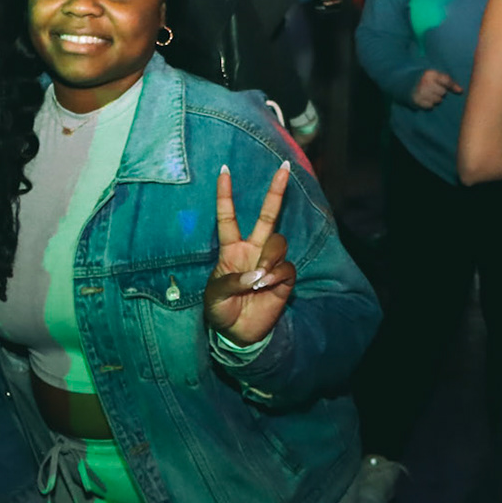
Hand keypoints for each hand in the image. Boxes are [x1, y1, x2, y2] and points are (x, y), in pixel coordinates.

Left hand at [205, 162, 296, 345]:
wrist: (237, 333)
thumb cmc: (220, 310)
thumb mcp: (215, 295)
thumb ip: (232, 281)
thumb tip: (258, 275)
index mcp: (231, 249)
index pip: (227, 217)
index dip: (225, 195)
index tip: (223, 170)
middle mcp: (252, 250)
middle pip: (267, 216)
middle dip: (276, 192)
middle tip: (284, 169)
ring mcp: (269, 263)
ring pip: (278, 242)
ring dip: (270, 257)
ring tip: (260, 278)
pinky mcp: (284, 279)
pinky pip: (286, 267)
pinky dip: (277, 275)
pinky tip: (267, 286)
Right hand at [410, 69, 463, 109]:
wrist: (403, 82)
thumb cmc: (424, 79)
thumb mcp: (434, 75)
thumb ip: (447, 80)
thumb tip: (460, 91)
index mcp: (430, 73)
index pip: (446, 81)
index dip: (453, 86)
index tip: (460, 91)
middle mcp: (424, 82)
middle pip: (443, 92)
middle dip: (440, 92)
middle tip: (434, 90)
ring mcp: (419, 92)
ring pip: (437, 100)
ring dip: (435, 99)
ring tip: (429, 95)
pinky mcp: (416, 101)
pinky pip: (430, 106)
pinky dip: (429, 104)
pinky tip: (425, 99)